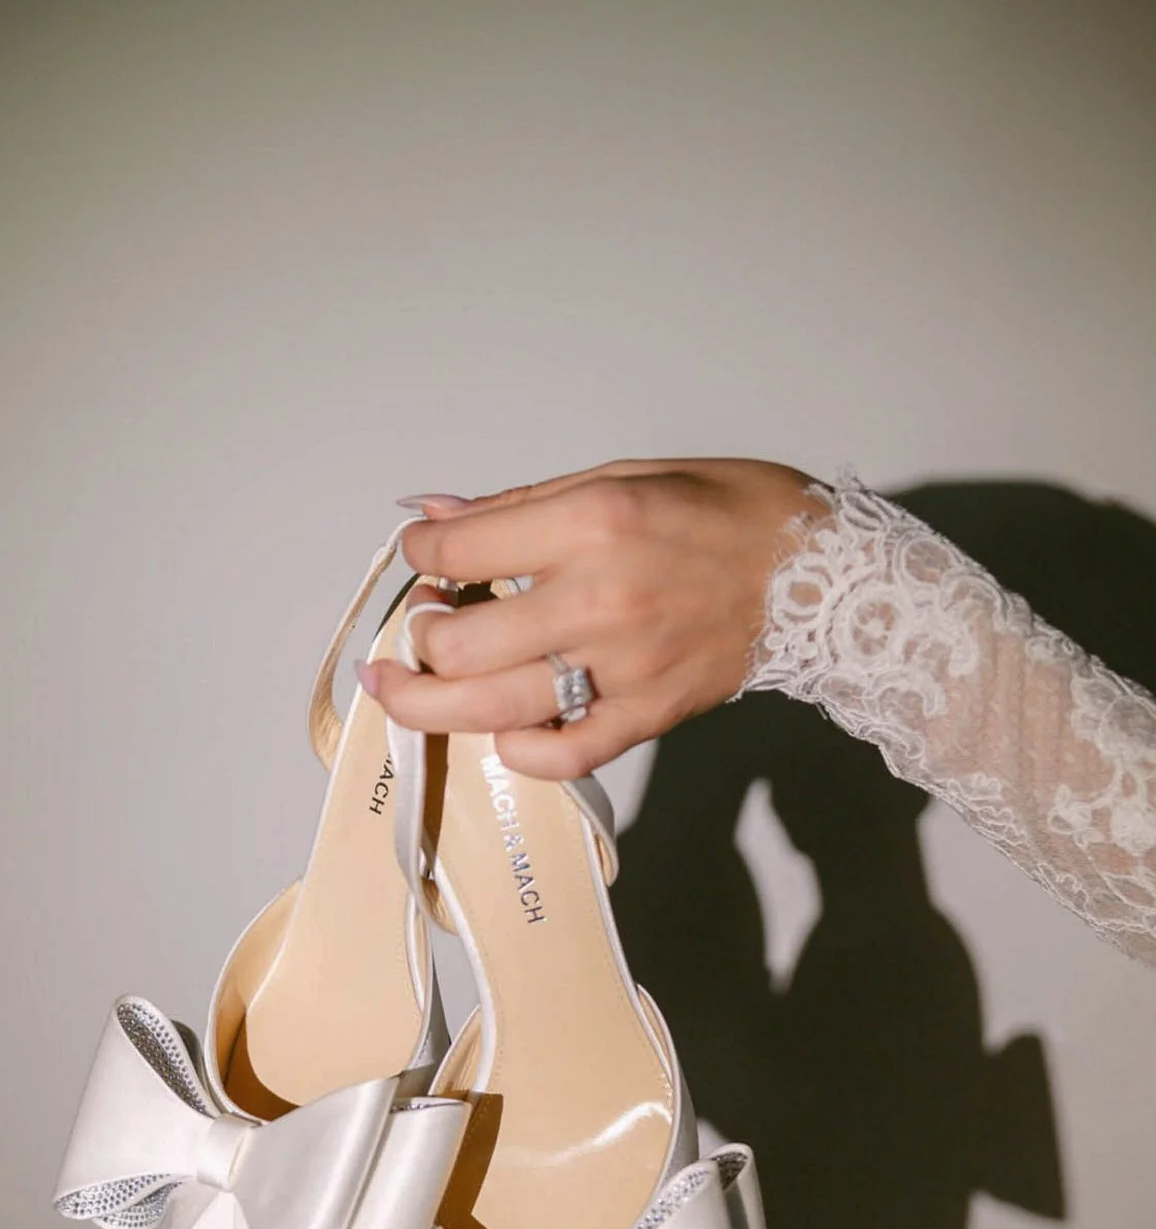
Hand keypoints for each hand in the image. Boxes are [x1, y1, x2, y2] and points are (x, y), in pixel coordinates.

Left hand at [360, 458, 822, 778]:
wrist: (822, 575)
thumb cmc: (729, 513)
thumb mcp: (623, 474)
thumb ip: (522, 504)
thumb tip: (436, 516)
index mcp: (593, 523)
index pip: (461, 551)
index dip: (422, 552)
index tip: (424, 554)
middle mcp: (601, 600)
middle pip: (460, 646)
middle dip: (419, 637)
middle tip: (423, 625)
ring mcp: (624, 667)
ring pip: (492, 709)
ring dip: (431, 703)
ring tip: (407, 688)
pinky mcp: (649, 715)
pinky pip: (563, 753)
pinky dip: (519, 751)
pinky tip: (501, 729)